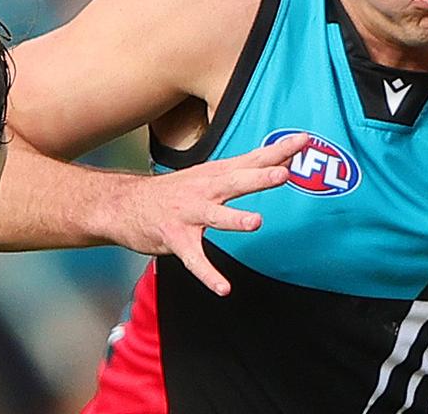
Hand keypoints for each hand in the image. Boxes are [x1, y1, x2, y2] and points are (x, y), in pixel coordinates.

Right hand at [115, 133, 307, 295]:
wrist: (123, 204)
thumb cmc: (175, 191)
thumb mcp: (209, 173)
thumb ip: (245, 168)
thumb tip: (283, 157)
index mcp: (216, 174)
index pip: (252, 158)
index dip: (278, 150)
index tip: (304, 139)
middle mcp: (204, 190)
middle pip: (236, 181)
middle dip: (259, 177)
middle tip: (284, 173)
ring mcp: (188, 214)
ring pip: (215, 216)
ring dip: (234, 219)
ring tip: (255, 222)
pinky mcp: (175, 239)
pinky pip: (194, 259)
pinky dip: (209, 274)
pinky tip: (224, 288)